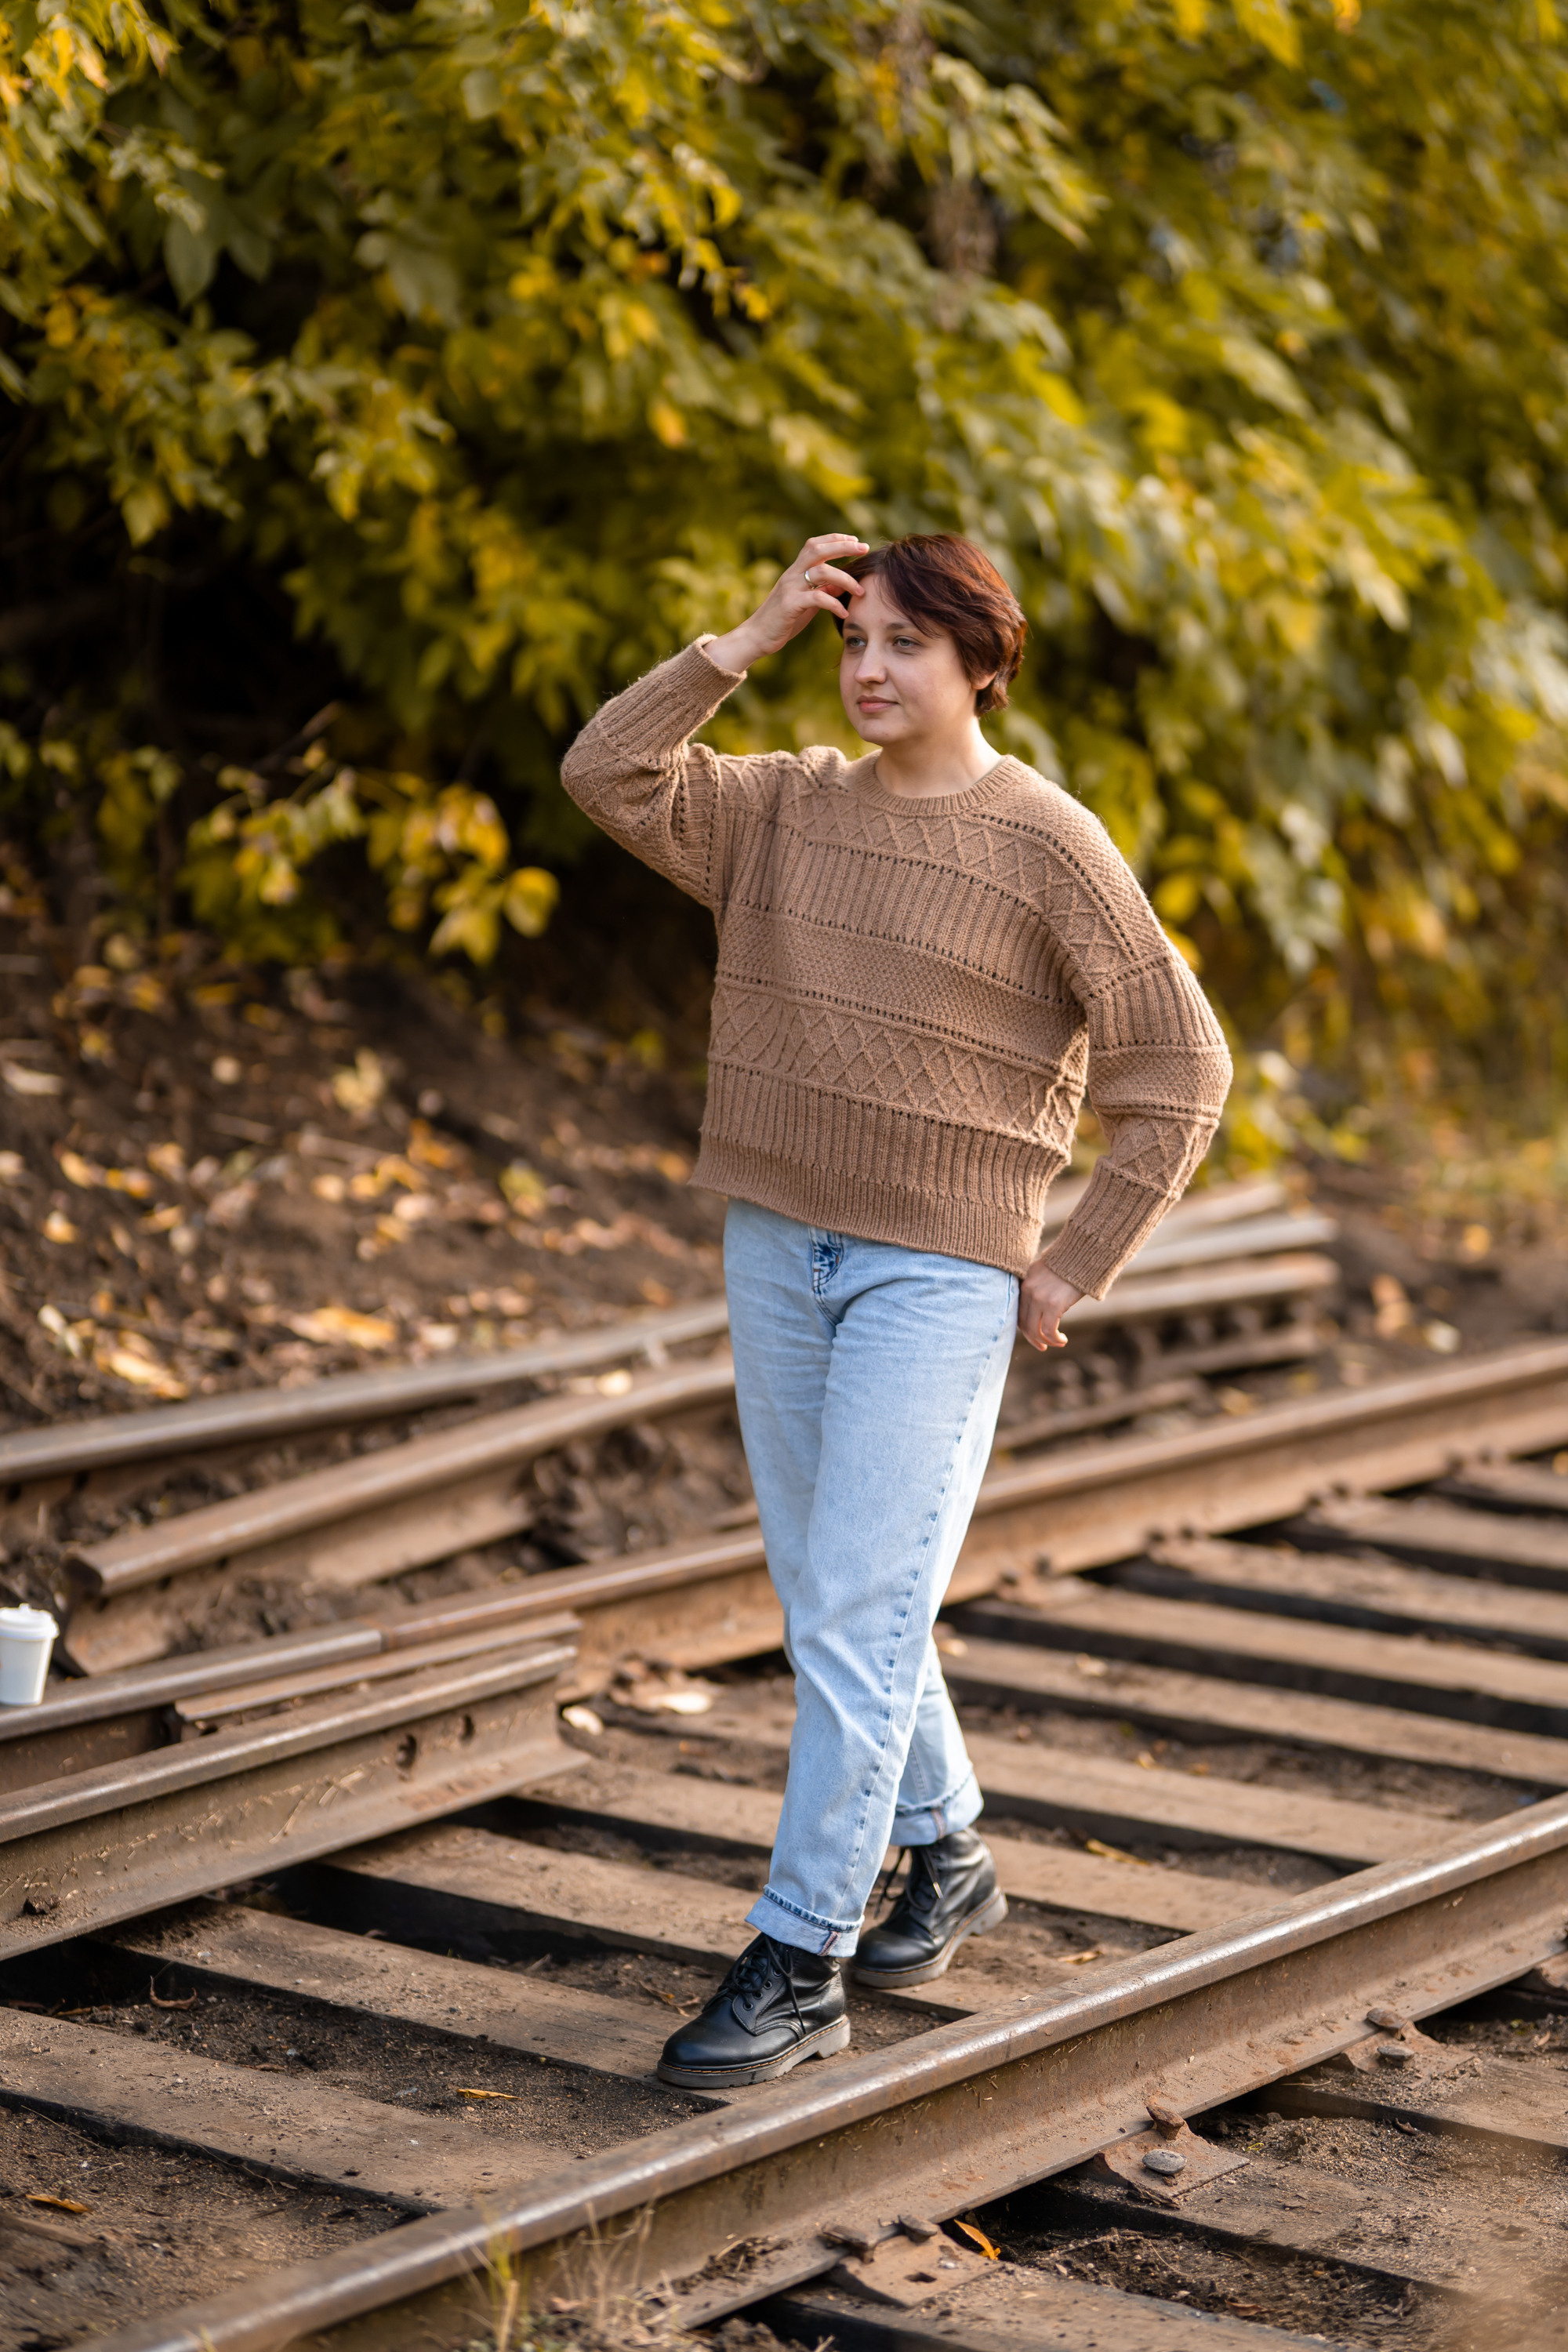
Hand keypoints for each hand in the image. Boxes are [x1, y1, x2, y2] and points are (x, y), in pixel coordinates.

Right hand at [705, 532, 868, 672]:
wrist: (756, 637)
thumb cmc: (782, 620)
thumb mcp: (805, 603)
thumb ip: (821, 591)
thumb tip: (840, 586)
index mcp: (795, 571)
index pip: (815, 545)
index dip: (835, 539)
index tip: (856, 541)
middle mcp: (792, 575)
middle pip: (818, 550)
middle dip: (843, 546)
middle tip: (864, 548)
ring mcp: (790, 588)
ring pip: (821, 571)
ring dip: (845, 579)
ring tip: (860, 591)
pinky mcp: (790, 605)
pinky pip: (817, 598)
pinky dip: (834, 604)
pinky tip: (845, 613)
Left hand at [1018, 1260, 1081, 1351]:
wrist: (1083, 1255)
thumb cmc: (1069, 1264)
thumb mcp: (1046, 1273)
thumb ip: (1039, 1288)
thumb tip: (1040, 1307)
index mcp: (1025, 1283)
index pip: (1018, 1312)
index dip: (1025, 1328)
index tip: (1034, 1336)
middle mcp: (1028, 1291)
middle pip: (1024, 1324)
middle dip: (1033, 1339)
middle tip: (1043, 1347)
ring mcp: (1039, 1298)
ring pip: (1034, 1330)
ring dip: (1045, 1341)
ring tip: (1057, 1343)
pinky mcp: (1053, 1305)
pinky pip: (1048, 1330)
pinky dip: (1054, 1339)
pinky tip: (1063, 1340)